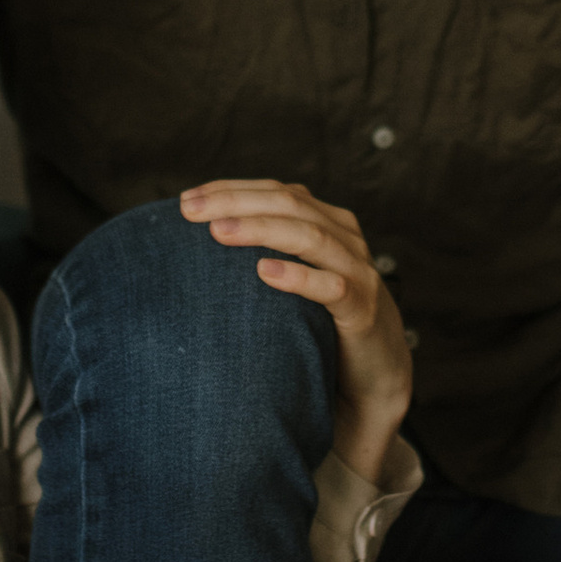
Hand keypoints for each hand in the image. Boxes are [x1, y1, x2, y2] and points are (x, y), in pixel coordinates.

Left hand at [179, 176, 411, 480]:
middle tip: (190, 210)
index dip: (231, 189)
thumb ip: (265, 253)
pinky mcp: (362, 309)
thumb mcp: (295, 278)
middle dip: (236, 202)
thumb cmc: (322, 320)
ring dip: (261, 229)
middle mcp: (344, 237)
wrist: (375, 372)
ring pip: (310, 236)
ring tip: (219, 232)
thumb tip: (200, 243)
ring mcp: (357, 271)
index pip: (276, 190)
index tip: (185, 200)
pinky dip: (299, 276)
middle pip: (289, 203)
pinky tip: (265, 272)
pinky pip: (332, 287)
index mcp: (326, 221)